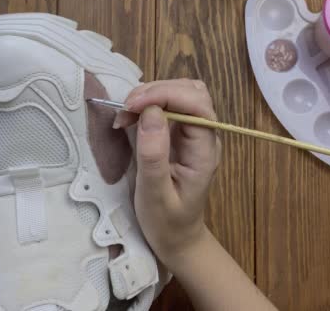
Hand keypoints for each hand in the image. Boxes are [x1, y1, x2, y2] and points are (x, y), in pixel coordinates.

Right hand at [113, 79, 220, 266]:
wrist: (177, 238)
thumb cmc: (167, 223)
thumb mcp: (155, 195)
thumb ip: (154, 155)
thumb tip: (151, 113)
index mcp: (205, 152)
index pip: (197, 106)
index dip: (165, 95)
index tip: (132, 106)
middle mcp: (205, 137)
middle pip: (192, 92)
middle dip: (157, 91)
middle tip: (124, 110)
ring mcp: (194, 133)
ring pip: (181, 94)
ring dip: (151, 94)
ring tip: (125, 113)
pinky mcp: (181, 134)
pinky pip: (170, 105)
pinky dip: (148, 103)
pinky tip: (130, 117)